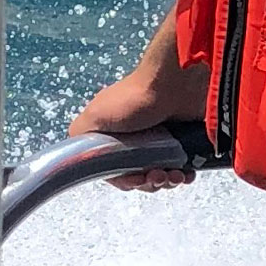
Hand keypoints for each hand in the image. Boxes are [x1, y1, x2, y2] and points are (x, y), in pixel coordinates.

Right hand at [68, 7, 209, 191]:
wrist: (174, 82)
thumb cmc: (133, 99)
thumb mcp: (95, 115)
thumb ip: (80, 136)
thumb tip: (78, 157)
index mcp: (115, 137)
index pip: (117, 172)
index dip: (127, 182)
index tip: (137, 179)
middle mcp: (136, 139)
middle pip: (141, 176)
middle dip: (150, 183)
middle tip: (158, 176)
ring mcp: (162, 139)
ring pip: (163, 174)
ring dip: (168, 181)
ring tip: (175, 175)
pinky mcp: (183, 138)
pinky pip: (183, 166)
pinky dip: (184, 174)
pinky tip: (187, 174)